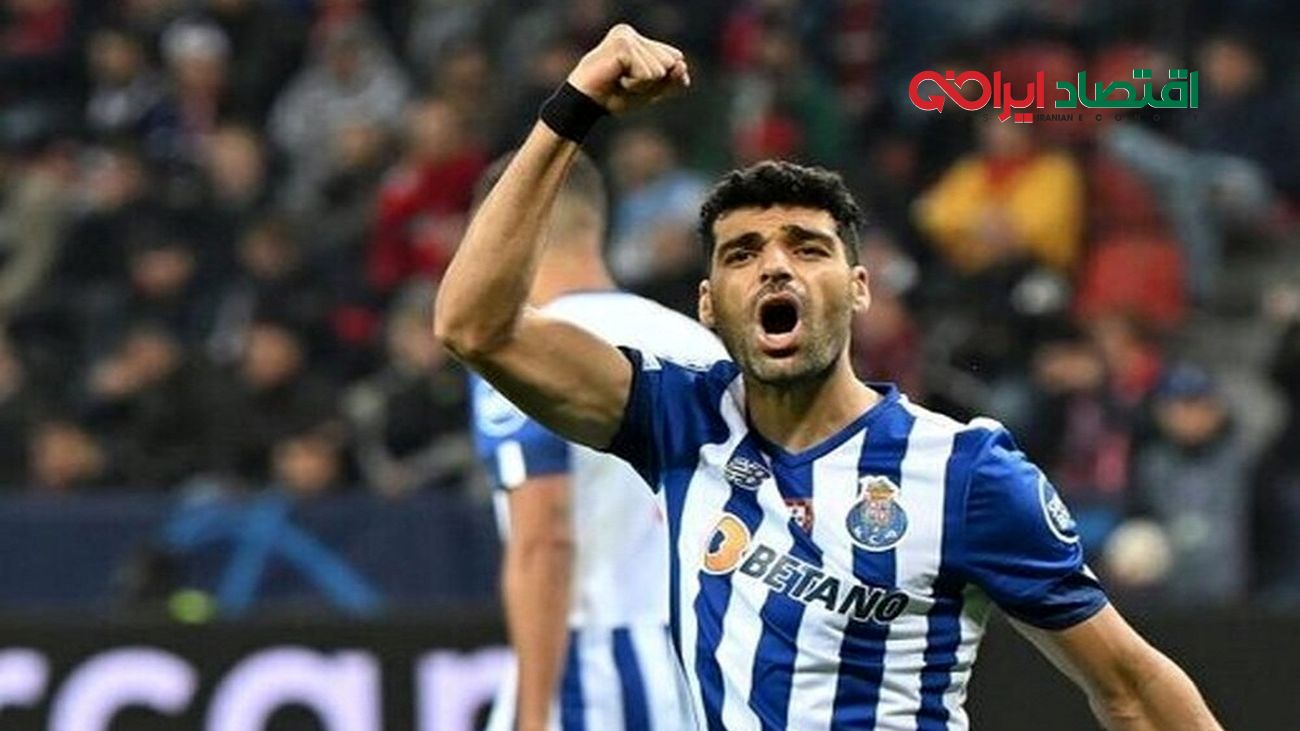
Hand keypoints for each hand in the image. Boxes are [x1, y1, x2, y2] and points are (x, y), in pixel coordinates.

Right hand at [567, 24, 689, 113]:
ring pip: (659, 69)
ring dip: (642, 85)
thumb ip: (671, 80)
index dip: (661, 80)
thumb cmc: (615, 96)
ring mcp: (626, 36)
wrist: (586, 104)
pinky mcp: (623, 45)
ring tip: (620, 81)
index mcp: (638, 39)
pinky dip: (636, 84)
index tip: (633, 82)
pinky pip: (647, 73)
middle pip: (668, 63)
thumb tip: (682, 65)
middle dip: (652, 83)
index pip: (673, 58)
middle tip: (625, 83)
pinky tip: (617, 79)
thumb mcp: (650, 91)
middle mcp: (631, 33)